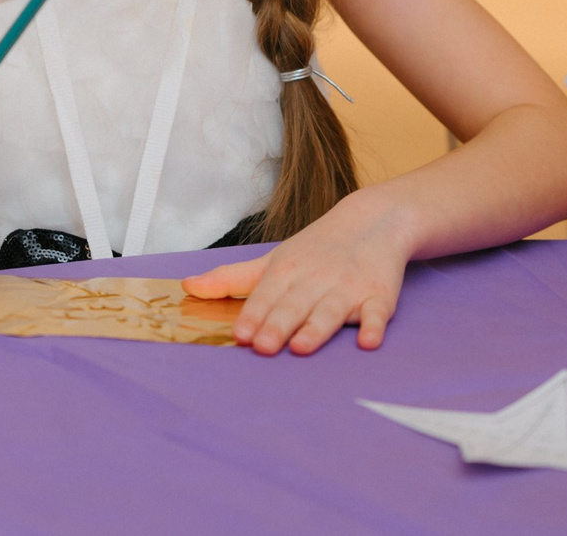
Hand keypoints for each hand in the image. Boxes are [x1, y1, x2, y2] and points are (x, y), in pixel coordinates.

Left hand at [183, 193, 411, 355]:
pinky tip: (368, 341)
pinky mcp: (379, 295)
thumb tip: (187, 287)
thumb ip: (231, 279)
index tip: (240, 335)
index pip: (265, 296)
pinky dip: (374, 326)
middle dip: (278, 325)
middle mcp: (315, 280)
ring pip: (331, 311)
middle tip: (264, 347)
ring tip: (302, 347)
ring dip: (317, 328)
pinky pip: (378, 312)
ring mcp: (348, 288)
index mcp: (286, 271)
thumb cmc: (315, 248)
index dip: (253, 315)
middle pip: (294, 306)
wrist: (372, 220)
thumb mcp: (272, 260)